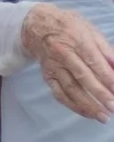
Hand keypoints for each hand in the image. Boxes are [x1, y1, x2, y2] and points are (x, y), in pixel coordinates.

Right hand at [23, 3, 113, 120]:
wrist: (35, 24)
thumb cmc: (68, 26)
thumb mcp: (90, 30)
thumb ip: (106, 49)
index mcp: (77, 41)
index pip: (95, 63)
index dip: (108, 79)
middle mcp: (63, 55)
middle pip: (83, 78)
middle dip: (100, 95)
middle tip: (113, 108)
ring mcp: (54, 67)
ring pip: (70, 89)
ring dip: (87, 105)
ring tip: (103, 117)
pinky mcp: (47, 76)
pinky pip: (59, 93)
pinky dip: (72, 105)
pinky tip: (86, 113)